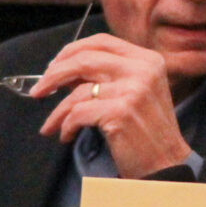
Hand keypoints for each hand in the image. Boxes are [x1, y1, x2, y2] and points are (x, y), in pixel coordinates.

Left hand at [31, 33, 192, 179]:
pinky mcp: (120, 112)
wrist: (166, 164)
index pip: (101, 42)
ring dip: (57, 110)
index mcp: (147, 60)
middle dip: (54, 75)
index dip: (72, 50)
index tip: (53, 65)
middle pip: (84, 60)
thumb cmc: (147, 130)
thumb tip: (65, 71)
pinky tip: (67, 135)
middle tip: (39, 90)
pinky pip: (78, 113)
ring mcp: (133, 90)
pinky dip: (66, 126)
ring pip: (77, 91)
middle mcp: (143, 70)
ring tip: (51, 125)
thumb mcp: (136, 93)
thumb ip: (107, 77)